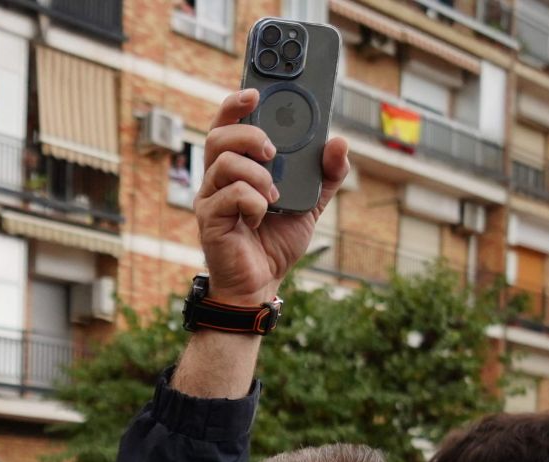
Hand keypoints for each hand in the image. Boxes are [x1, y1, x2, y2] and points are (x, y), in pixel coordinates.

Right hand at [195, 90, 350, 305]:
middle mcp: (218, 178)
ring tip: (274, 194)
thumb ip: (326, 173)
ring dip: (257, 174)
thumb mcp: (312, 202)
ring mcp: (210, 198)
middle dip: (249, 135)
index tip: (257, 90)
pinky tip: (260, 216)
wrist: (261, 284)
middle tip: (273, 150)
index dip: (237, 102)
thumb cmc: (276, 241)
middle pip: (219, 135)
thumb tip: (339, 142)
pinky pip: (230, 195)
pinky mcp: (209, 220)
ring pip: (224, 163)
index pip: (230, 123)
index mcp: (238, 166)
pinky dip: (253, 201)